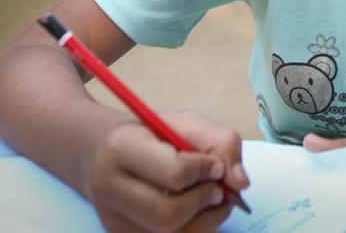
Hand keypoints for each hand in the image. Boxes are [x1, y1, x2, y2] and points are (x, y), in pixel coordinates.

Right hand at [85, 112, 248, 231]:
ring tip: (214, 200)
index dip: (205, 171)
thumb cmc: (152, 136)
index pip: (173, 173)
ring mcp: (111, 219)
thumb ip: (220, 143)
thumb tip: (240, 183)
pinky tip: (199, 213)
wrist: (105, 154)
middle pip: (167, 215)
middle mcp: (108, 188)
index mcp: (121, 148)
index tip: (216, 164)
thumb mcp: (185, 123)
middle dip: (205, 202)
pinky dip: (194, 230)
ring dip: (205, 221)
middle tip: (219, 189)